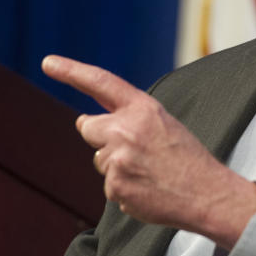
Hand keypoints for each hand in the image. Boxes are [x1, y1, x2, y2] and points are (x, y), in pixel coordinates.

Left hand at [42, 54, 255, 248]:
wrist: (207, 193)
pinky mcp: (114, 187)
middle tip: (134, 150)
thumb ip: (126, 118)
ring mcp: (118, 160)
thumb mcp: (162, 123)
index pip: (100, 82)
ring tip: (149, 171)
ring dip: (117, 166)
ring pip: (99, 159)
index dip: (71, 71)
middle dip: (102, 136)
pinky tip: (147, 188)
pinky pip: (108, 185)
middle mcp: (126, 130)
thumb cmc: (187, 157)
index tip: (48, 62)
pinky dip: (124, 188)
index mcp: (143, 108)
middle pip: (89, 127)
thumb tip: (82, 121)